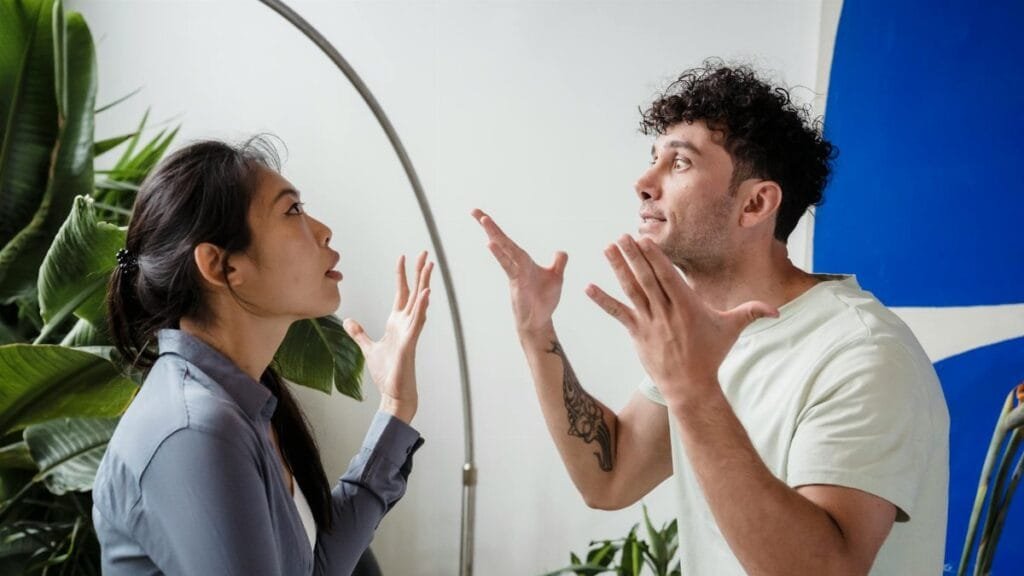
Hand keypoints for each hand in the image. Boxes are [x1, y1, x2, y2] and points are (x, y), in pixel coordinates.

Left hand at [343, 252, 432, 423]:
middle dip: (419, 272)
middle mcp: (406, 324)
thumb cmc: (387, 374)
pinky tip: (425, 293)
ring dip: (424, 284)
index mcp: (397, 323)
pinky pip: (417, 321)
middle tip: (425, 253)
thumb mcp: (368, 349)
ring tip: (429, 266)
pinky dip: (422, 307)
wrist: (394, 394)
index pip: (401, 293)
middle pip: (414, 292)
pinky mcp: (410, 343)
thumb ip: (359, 334)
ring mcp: (410, 332)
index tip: (403, 258)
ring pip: (419, 302)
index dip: (402, 275)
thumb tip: (349, 321)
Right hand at [472, 208, 567, 335]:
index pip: (509, 243)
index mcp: (524, 262)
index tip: (483, 217)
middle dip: (489, 226)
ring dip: (494, 234)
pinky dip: (500, 254)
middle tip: (474, 211)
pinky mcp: (516, 282)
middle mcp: (517, 265)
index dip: (497, 230)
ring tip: (482, 219)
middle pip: (502, 242)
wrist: (539, 321)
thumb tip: (561, 251)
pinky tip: (491, 244)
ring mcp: (515, 273)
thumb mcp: (556, 278)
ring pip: (504, 250)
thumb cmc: (544, 301)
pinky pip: (508, 265)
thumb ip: (558, 263)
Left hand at [585, 235, 777, 402]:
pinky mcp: (637, 334)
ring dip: (617, 268)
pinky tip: (588, 288)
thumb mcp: (732, 330)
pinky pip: (617, 313)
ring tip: (606, 248)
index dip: (654, 256)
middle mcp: (666, 310)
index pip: (667, 275)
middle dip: (633, 255)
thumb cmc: (711, 356)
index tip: (643, 239)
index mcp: (687, 304)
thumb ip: (751, 313)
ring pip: (631, 290)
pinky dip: (602, 301)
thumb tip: (777, 310)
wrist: (690, 386)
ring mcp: (649, 322)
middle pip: (646, 277)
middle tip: (620, 236)